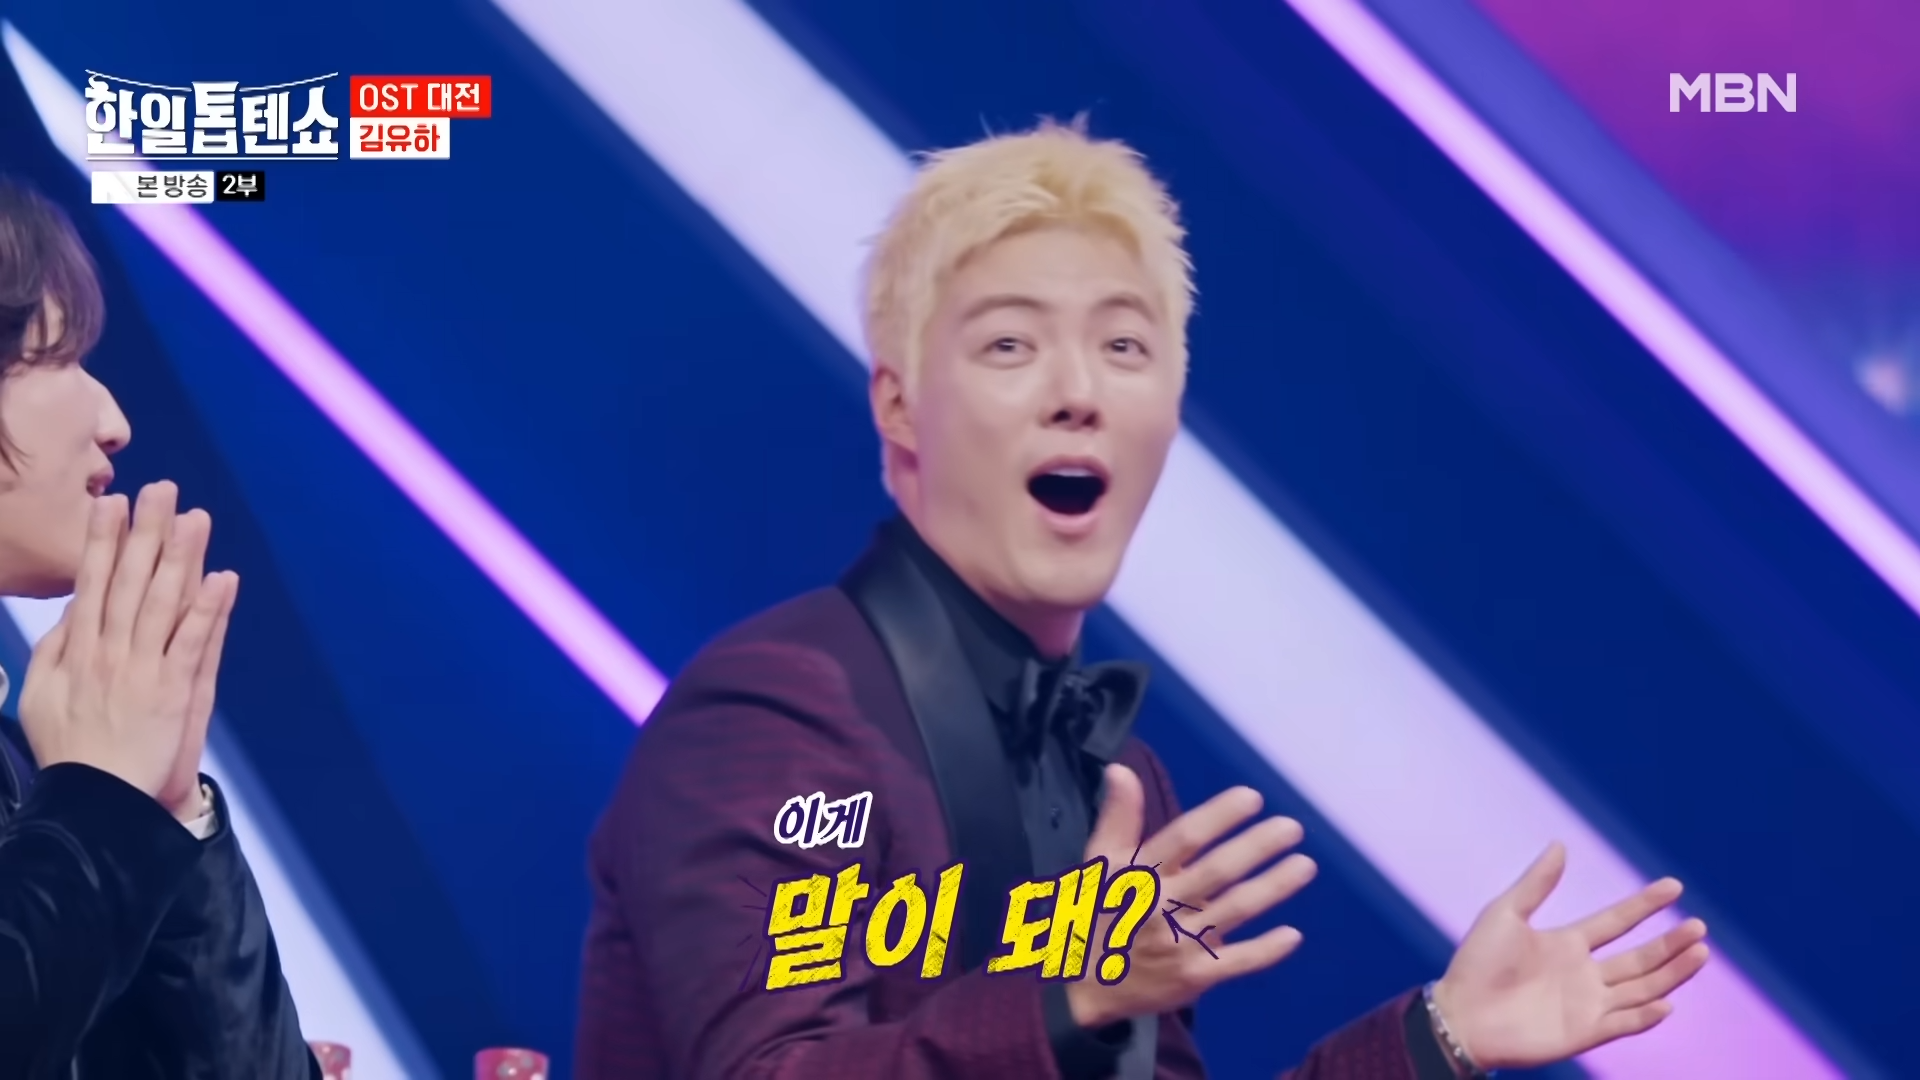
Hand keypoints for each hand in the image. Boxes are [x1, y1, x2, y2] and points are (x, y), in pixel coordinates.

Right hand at [18, 484, 239, 805]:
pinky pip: (192, 643)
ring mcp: (142, 670)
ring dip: (181, 557)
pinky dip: (208, 610)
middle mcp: (109, 652)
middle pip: (128, 580)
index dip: (102, 540)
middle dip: (145, 532)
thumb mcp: (39, 695)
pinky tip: (222, 579)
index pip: (91, 583)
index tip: (112, 503)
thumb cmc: (70, 750)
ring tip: (195, 518)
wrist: (94, 801)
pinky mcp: (173, 692)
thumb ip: (54, 649)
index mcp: (78, 650)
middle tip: (161, 489)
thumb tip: (72, 609)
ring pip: (162, 602)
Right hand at [1064, 765, 1316, 1029]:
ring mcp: (1182, 943)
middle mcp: (1163, 905)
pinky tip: (1293, 934)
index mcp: (1140, 874)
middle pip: (1218, 871)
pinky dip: (1266, 949)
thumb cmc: (1097, 914)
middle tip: (1292, 828)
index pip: (1185, 837)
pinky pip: (1237, 961)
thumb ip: (1118, 818)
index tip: (1252, 798)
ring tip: (1305, 865)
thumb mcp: (1098, 864)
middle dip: (1257, 847)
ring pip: (1235, 910)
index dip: (1220, 816)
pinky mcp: (1195, 976)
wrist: (1083, 986)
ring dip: (1273, 887)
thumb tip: (1121, 768)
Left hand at [1431, 842, 1710, 1070]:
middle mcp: (1584, 973)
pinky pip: (1624, 1023)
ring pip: (1643, 987)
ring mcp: (1588, 1004)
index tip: (1674, 886)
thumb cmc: (1476, 963)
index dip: (1645, 905)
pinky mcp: (1585, 1033)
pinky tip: (1666, 1001)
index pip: (1617, 921)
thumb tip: (1560, 844)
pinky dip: (1646, 1015)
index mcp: (1566, 943)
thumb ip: (1536, 883)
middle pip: (1640, 957)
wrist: (1460, 1014)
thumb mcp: (1505, 914)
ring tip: (1700, 952)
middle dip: (1671, 943)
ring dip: (1672, 973)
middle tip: (1700, 927)